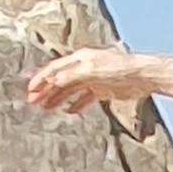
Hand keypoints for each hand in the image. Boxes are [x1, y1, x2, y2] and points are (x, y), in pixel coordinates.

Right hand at [29, 47, 160, 115]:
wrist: (142, 76)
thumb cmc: (118, 69)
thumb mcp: (92, 72)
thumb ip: (72, 76)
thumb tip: (52, 81)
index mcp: (80, 59)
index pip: (55, 69)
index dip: (41, 79)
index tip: (30, 90)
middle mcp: (84, 67)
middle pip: (60, 79)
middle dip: (46, 90)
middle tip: (33, 103)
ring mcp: (93, 78)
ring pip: (70, 89)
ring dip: (57, 98)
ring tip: (46, 109)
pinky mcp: (102, 89)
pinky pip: (85, 97)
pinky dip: (76, 104)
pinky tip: (70, 112)